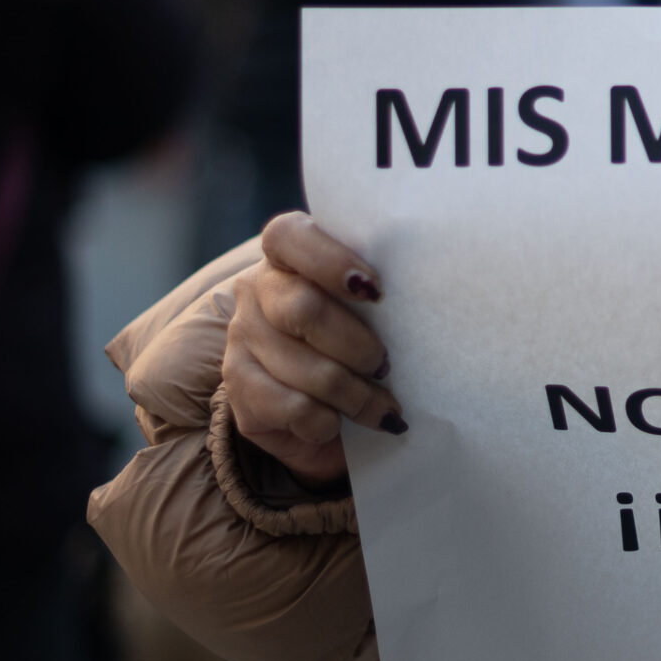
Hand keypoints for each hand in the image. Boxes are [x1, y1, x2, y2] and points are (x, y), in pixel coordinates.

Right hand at [221, 212, 404, 486]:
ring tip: (382, 407)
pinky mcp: (239, 390)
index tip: (376, 292)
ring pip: (305, 369)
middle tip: (385, 366)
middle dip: (358, 347)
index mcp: (287, 255)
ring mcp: (241, 338)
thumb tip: (422, 304)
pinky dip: (327, 422)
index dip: (330, 261)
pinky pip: (294, 408)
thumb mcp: (369, 312)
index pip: (288, 237)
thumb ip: (375, 296)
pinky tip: (338, 423)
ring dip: (357, 396)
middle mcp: (256, 290)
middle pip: (303, 309)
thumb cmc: (358, 345)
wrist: (322, 416)